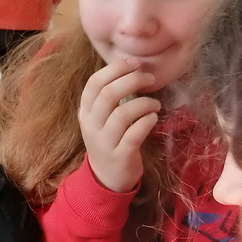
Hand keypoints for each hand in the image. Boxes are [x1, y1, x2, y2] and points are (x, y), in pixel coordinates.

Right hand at [77, 58, 161, 192]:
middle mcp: (91, 125)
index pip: (94, 83)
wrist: (107, 177)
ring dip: (144, 103)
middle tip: (150, 79)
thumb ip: (110, 97)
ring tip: (155, 104)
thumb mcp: (100, 118)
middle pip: (108, 94)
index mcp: (85, 111)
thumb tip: (132, 68)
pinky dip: (147, 122)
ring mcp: (104, 142)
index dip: (115, 69)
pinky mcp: (120, 156)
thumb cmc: (109, 140)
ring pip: (122, 114)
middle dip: (132, 80)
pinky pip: (134, 134)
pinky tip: (153, 117)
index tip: (135, 63)